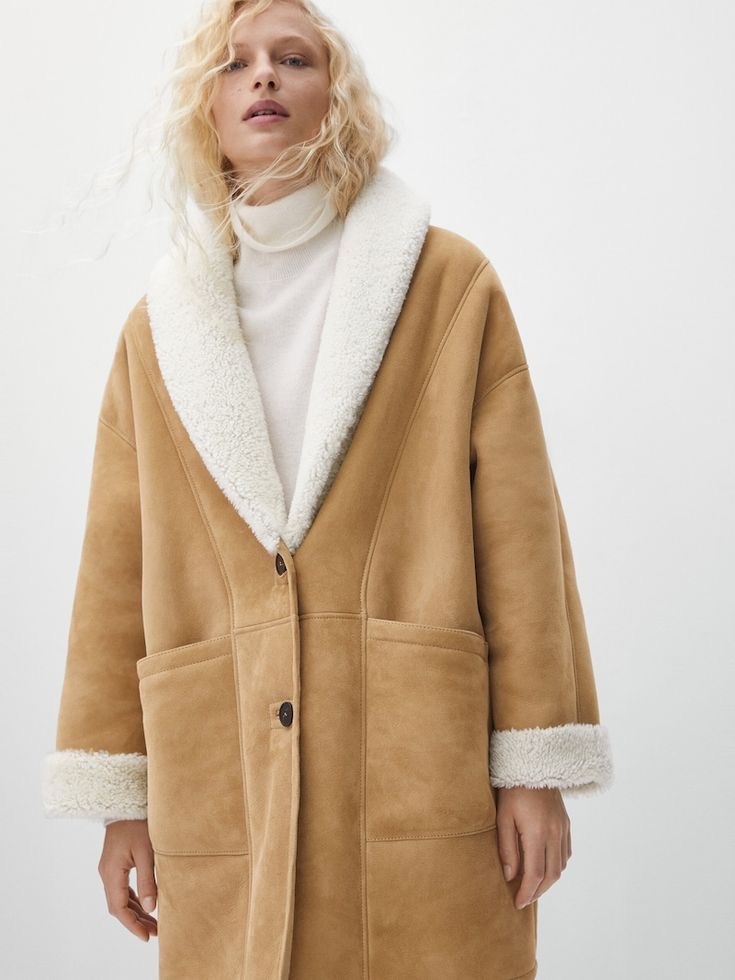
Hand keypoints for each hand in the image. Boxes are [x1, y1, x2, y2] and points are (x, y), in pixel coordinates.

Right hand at [98, 819, 157, 941]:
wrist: (126, 802)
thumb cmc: (137, 823)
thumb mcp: (147, 852)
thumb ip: (148, 880)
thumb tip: (152, 908)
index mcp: (111, 873)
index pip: (119, 908)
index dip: (133, 925)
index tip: (147, 936)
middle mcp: (107, 874)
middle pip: (119, 906)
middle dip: (136, 921)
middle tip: (156, 933)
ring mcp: (110, 869)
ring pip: (121, 898)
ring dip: (136, 911)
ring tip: (154, 924)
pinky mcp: (115, 863)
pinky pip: (123, 888)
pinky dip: (135, 899)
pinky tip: (147, 904)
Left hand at [495, 786, 570, 910]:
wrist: (533, 765)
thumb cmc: (512, 790)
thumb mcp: (503, 817)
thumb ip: (507, 848)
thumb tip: (510, 876)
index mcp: (537, 833)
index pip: (535, 874)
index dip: (527, 893)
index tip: (517, 903)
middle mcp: (554, 833)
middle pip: (551, 875)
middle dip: (538, 891)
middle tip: (524, 899)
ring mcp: (563, 828)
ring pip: (561, 866)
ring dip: (548, 880)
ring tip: (533, 886)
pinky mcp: (566, 823)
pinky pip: (566, 853)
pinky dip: (557, 866)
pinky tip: (546, 867)